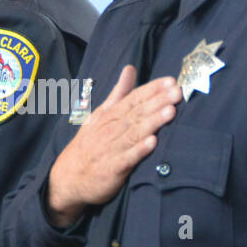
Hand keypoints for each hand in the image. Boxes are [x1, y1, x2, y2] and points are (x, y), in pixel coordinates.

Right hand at [45, 66, 181, 227]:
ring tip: (170, 112)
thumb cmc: (88, 144)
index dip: (152, 89)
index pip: (133, 99)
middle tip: (177, 92)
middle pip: (137, 113)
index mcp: (109, 116)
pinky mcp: (112, 170)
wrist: (68, 178)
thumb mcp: (99, 115)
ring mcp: (111, 149)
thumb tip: (130, 69)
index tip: (171, 81)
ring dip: (153, 122)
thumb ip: (118, 93)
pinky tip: (152, 143)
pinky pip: (127, 158)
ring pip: (135, 132)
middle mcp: (110, 130)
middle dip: (158, 101)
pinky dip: (139, 150)